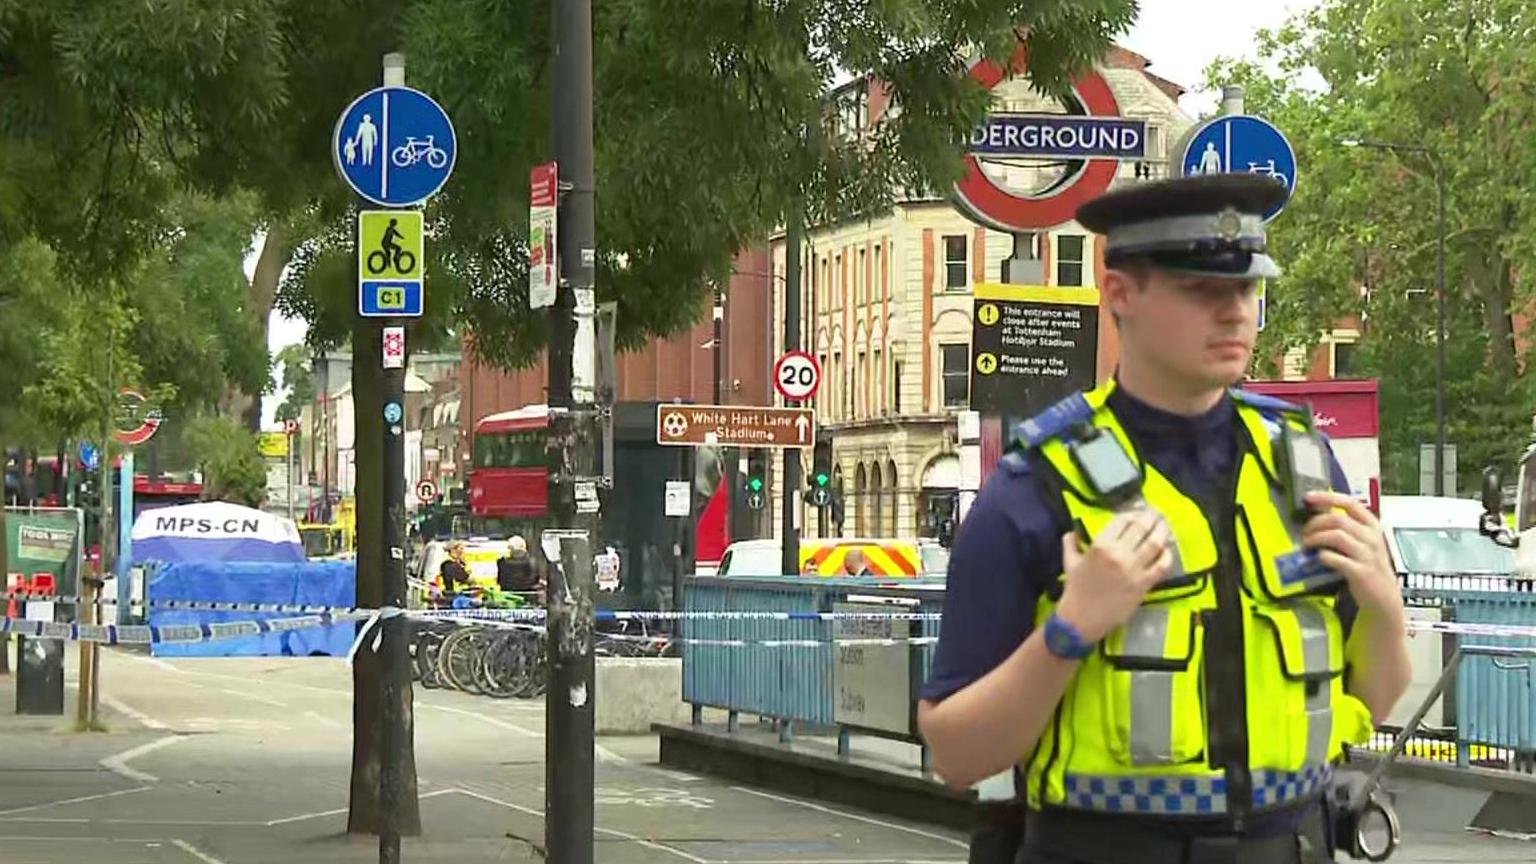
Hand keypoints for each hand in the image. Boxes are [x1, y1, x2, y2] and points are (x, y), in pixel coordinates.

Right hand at [1054, 509, 1174, 643]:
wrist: (1082, 619)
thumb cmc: (1075, 590)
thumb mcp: (1069, 562)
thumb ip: (1070, 544)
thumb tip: (1071, 532)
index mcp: (1100, 545)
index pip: (1122, 521)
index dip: (1132, 513)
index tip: (1137, 511)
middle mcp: (1119, 554)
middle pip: (1141, 528)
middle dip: (1150, 517)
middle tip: (1156, 514)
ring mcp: (1134, 569)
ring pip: (1154, 543)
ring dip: (1162, 531)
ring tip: (1165, 525)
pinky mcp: (1144, 584)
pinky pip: (1161, 566)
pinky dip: (1167, 556)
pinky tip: (1167, 551)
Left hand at [1301, 490, 1400, 614]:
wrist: (1383, 599)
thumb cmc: (1369, 568)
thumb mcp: (1363, 543)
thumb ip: (1347, 529)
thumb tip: (1318, 516)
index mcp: (1373, 526)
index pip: (1350, 503)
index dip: (1327, 498)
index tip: (1308, 498)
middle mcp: (1372, 538)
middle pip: (1337, 520)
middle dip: (1315, 524)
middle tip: (1305, 533)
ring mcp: (1367, 555)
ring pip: (1335, 536)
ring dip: (1315, 539)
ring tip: (1306, 546)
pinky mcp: (1360, 572)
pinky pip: (1335, 558)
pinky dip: (1322, 556)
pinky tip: (1318, 558)